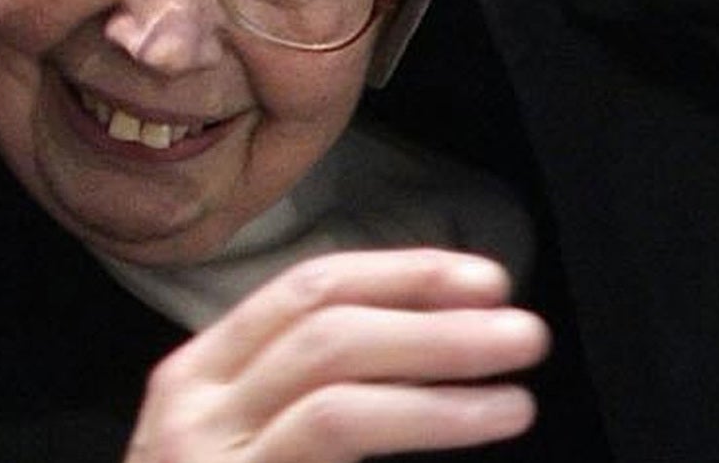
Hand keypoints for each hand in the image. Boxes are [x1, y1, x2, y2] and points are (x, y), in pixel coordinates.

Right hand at [123, 248, 547, 462]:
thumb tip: (438, 340)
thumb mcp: (247, 440)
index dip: (400, 275)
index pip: (306, 290)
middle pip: (325, 325)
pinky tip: (474, 423)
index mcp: (203, 372)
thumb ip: (311, 393)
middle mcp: (195, 404)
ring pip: (334, 385)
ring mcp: (210, 457)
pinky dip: (418, 420)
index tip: (483, 279)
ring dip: (436, 368)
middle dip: (431, 316)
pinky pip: (337, 434)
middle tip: (522, 328)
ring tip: (518, 393)